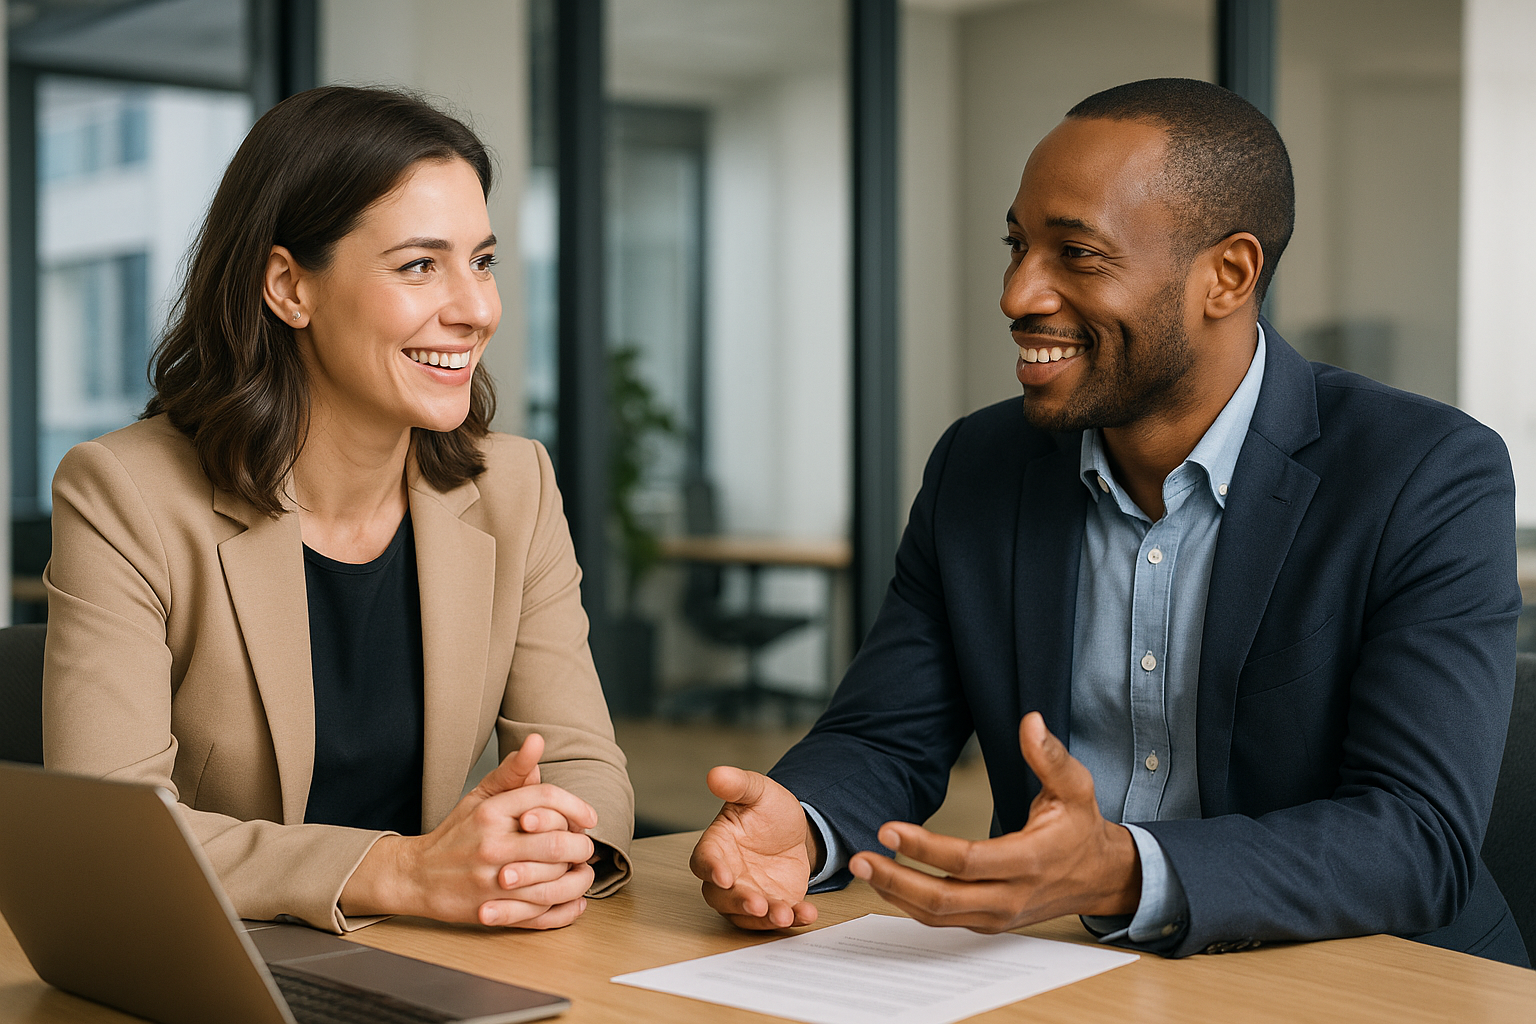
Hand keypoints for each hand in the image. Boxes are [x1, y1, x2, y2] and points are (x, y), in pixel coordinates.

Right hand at [342, 734, 598, 927]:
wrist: (417, 876)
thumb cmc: (457, 834)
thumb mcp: (481, 796)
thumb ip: (512, 772)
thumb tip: (536, 741)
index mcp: (491, 812)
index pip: (546, 798)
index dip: (576, 806)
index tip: (589, 818)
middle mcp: (492, 845)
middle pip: (558, 842)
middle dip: (582, 846)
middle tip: (585, 848)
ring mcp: (492, 881)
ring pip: (555, 881)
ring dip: (579, 878)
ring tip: (582, 871)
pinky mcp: (494, 912)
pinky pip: (542, 915)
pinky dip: (567, 909)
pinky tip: (576, 900)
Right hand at [690, 766, 819, 929]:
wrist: (796, 831)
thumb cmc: (767, 811)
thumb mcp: (759, 791)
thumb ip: (738, 785)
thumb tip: (715, 774)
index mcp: (717, 845)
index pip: (704, 861)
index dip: (711, 870)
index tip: (724, 877)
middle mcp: (728, 875)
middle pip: (721, 897)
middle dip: (739, 903)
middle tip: (758, 905)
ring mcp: (748, 893)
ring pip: (746, 915)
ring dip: (764, 918)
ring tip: (785, 915)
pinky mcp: (771, 905)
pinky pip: (776, 918)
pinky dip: (792, 918)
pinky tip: (807, 913)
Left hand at [849, 712, 1140, 931]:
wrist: (1101, 876)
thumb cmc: (1082, 827)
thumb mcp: (1076, 786)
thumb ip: (1050, 756)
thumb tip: (1030, 722)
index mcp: (1030, 860)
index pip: (968, 861)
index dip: (925, 847)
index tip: (888, 828)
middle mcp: (1011, 895)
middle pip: (944, 898)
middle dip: (897, 879)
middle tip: (860, 857)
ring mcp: (999, 914)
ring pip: (939, 916)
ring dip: (896, 894)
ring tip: (863, 868)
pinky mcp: (990, 922)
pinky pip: (944, 920)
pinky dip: (911, 905)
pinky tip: (887, 883)